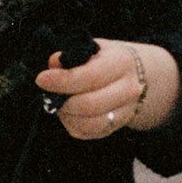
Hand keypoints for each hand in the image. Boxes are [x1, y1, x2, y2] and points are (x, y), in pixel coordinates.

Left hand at [35, 39, 179, 137]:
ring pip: (89, 124)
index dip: (62, 80)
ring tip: (58, 102)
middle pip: (89, 104)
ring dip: (66, 115)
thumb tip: (54, 63)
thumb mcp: (95, 49)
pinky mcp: (116, 126)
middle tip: (48, 92)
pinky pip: (88, 133)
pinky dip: (72, 124)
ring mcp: (125, 111)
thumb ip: (73, 55)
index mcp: (121, 64)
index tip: (42, 79)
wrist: (140, 76)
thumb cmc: (110, 60)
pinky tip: (68, 112)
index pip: (89, 77)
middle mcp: (127, 90)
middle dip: (62, 101)